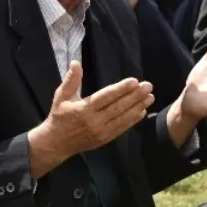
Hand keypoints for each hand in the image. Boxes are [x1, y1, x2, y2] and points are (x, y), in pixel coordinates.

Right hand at [28, 62, 153, 174]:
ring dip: (138, 107)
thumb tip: (76, 63)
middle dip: (135, 96)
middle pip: (118, 107)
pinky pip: (122, 128)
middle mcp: (94, 121)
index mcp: (84, 109)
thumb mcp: (61, 97)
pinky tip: (142, 111)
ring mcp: (101, 131)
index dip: (121, 89)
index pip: (106, 97)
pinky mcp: (105, 139)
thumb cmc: (59, 116)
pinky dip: (133, 120)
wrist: (56, 144)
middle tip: (148, 86)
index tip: (134, 81)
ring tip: (150, 97)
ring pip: (123, 118)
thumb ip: (71, 80)